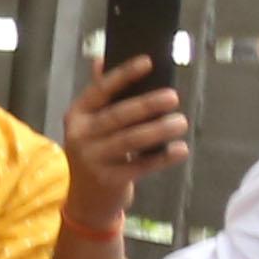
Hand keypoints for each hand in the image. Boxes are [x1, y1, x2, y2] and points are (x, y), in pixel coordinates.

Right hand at [56, 51, 187, 226]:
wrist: (87, 199)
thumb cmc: (97, 152)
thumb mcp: (91, 124)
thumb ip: (99, 95)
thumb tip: (101, 60)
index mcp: (77, 115)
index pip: (100, 90)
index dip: (124, 75)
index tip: (148, 62)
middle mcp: (80, 136)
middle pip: (117, 116)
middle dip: (147, 104)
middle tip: (174, 97)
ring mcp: (93, 160)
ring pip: (130, 140)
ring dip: (159, 130)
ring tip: (181, 122)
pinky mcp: (110, 180)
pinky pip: (141, 166)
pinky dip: (162, 158)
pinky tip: (180, 149)